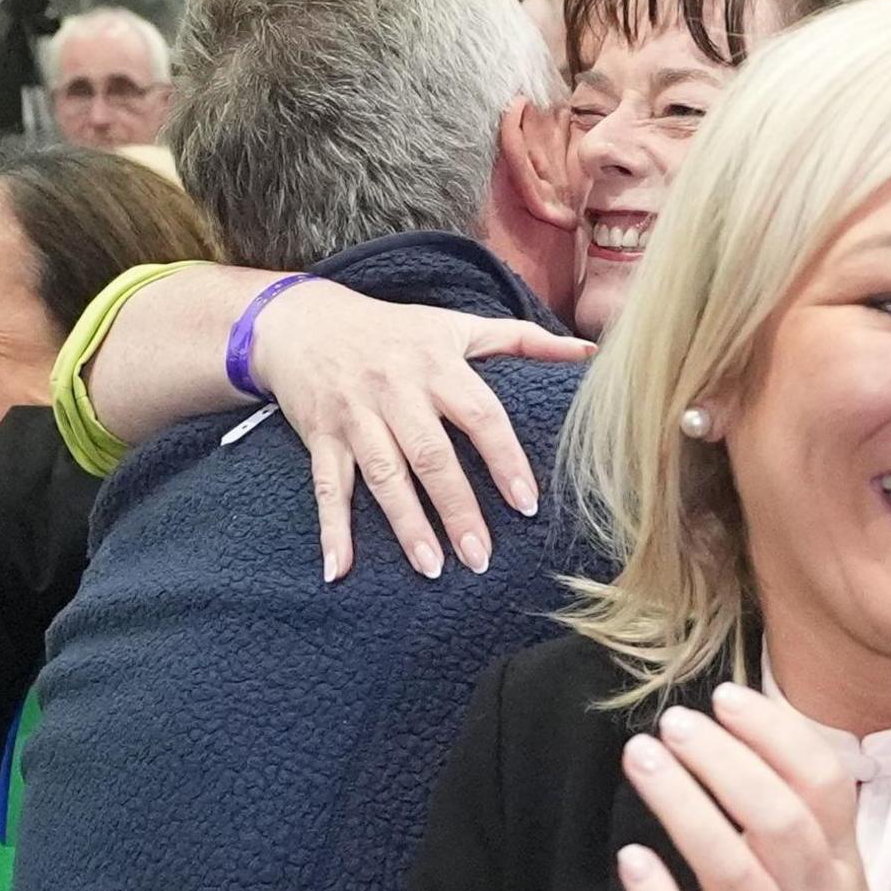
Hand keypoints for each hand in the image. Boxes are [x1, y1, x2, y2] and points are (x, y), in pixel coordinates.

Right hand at [247, 282, 594, 581]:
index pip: (480, 415)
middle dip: (456, 508)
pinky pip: (327, 487)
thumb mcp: (456, 325)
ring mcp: (355, 416)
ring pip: (383, 476)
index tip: (526, 504)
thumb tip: (587, 351)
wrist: (303, 321)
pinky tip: (341, 570)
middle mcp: (395, 391)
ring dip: (406, 525)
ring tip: (432, 567)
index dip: (504, 459)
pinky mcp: (321, 438)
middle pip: (430, 455)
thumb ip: (522, 340)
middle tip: (480, 557)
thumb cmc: (395, 330)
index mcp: (436, 365)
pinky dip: (332, 530)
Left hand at [617, 683, 870, 890]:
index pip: (824, 785)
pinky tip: (630, 859)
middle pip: (777, 819)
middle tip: (674, 723)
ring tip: (643, 760)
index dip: (776, 735)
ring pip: (732, 872)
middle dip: (724, 762)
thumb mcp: (836, 890)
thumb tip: (754, 745)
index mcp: (842, 869)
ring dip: (684, 808)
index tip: (728, 698)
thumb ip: (808, 828)